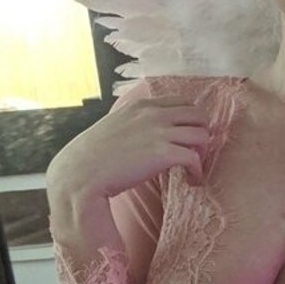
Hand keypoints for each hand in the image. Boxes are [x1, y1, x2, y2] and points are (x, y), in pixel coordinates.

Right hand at [48, 92, 210, 200]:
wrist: (81, 173)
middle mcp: (153, 114)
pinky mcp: (163, 153)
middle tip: (196, 152)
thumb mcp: (116, 125)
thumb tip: (150, 133)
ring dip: (203, 153)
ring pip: (202, 134)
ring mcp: (159, 132)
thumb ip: (136, 123)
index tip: (188, 136)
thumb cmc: (95, 156)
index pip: (183, 102)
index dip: (191, 120)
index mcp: (142, 105)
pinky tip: (191, 181)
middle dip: (203, 133)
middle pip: (199, 114)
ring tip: (193, 169)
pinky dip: (198, 171)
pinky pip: (195, 158)